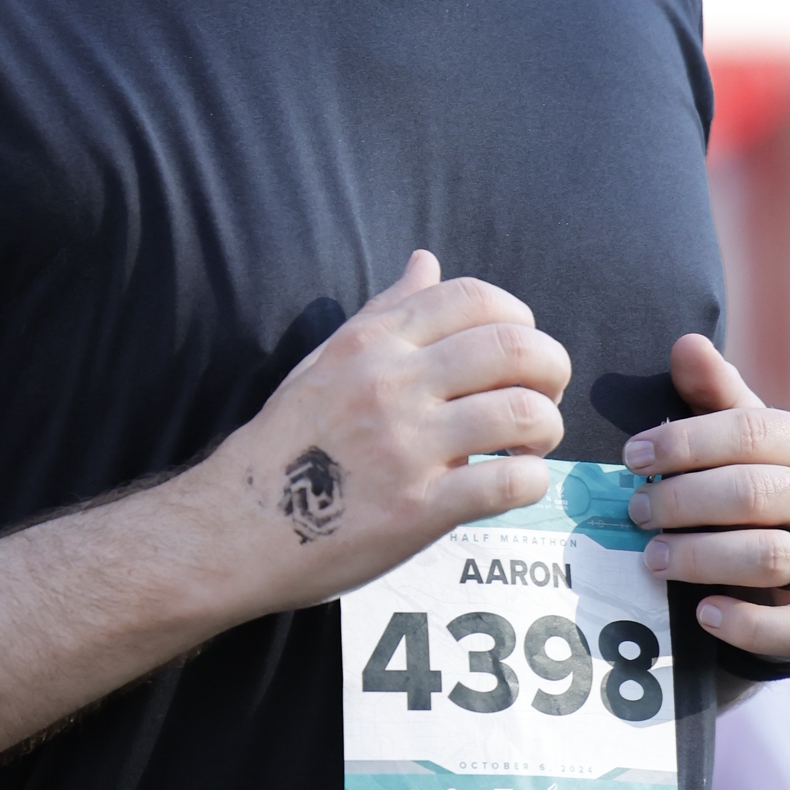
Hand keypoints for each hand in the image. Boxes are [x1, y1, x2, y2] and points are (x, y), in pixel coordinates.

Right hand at [210, 252, 570, 611]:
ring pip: (523, 413)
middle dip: (552, 367)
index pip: (475, 299)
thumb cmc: (286, 445)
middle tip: (544, 395)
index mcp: (373, 343)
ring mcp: (406, 447)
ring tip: (530, 444)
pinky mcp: (417, 510)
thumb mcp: (326, 362)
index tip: (517, 352)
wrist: (236, 527)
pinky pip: (508, 484)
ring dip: (546, 427)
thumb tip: (426, 262)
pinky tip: (514, 483)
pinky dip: (531, 482)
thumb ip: (384, 312)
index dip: (518, 319)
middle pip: (514, 349)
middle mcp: (392, 385)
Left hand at [622, 334, 789, 666]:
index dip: (684, 441)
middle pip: (754, 492)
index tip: (632, 456)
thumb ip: (716, 398)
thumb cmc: (765, 493)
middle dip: (683, 501)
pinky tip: (703, 612)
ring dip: (700, 557)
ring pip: (769, 556)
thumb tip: (685, 344)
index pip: (750, 430)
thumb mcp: (746, 443)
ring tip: (652, 559)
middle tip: (636, 511)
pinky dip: (743, 622)